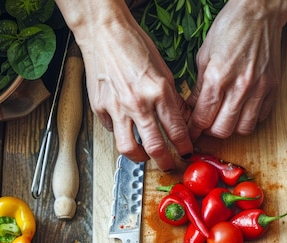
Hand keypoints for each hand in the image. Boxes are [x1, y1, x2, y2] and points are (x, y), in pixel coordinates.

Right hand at [57, 0, 192, 170]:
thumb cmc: (134, 46)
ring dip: (140, 158)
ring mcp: (116, 108)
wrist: (104, 33)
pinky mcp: (99, 108)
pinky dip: (120, 134)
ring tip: (145, 156)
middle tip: (169, 165)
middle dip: (165, 162)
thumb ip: (171, 98)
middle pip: (155, 147)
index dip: (184, 146)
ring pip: (128, 148)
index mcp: (159, 92)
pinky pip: (112, 131)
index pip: (176, 130)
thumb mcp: (164, 70)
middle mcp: (138, 103)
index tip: (187, 152)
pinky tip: (126, 129)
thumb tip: (179, 120)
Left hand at [187, 0, 286, 139]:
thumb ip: (198, 86)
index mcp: (218, 78)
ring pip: (243, 129)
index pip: (203, 118)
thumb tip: (193, 108)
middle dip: (211, 131)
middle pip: (222, 130)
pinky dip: (250, 119)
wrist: (259, 12)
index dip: (194, 130)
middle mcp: (240, 87)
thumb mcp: (204, 55)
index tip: (191, 133)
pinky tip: (242, 109)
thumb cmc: (230, 28)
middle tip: (207, 124)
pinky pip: (261, 118)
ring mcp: (259, 89)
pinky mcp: (273, 88)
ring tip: (225, 118)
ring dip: (232, 128)